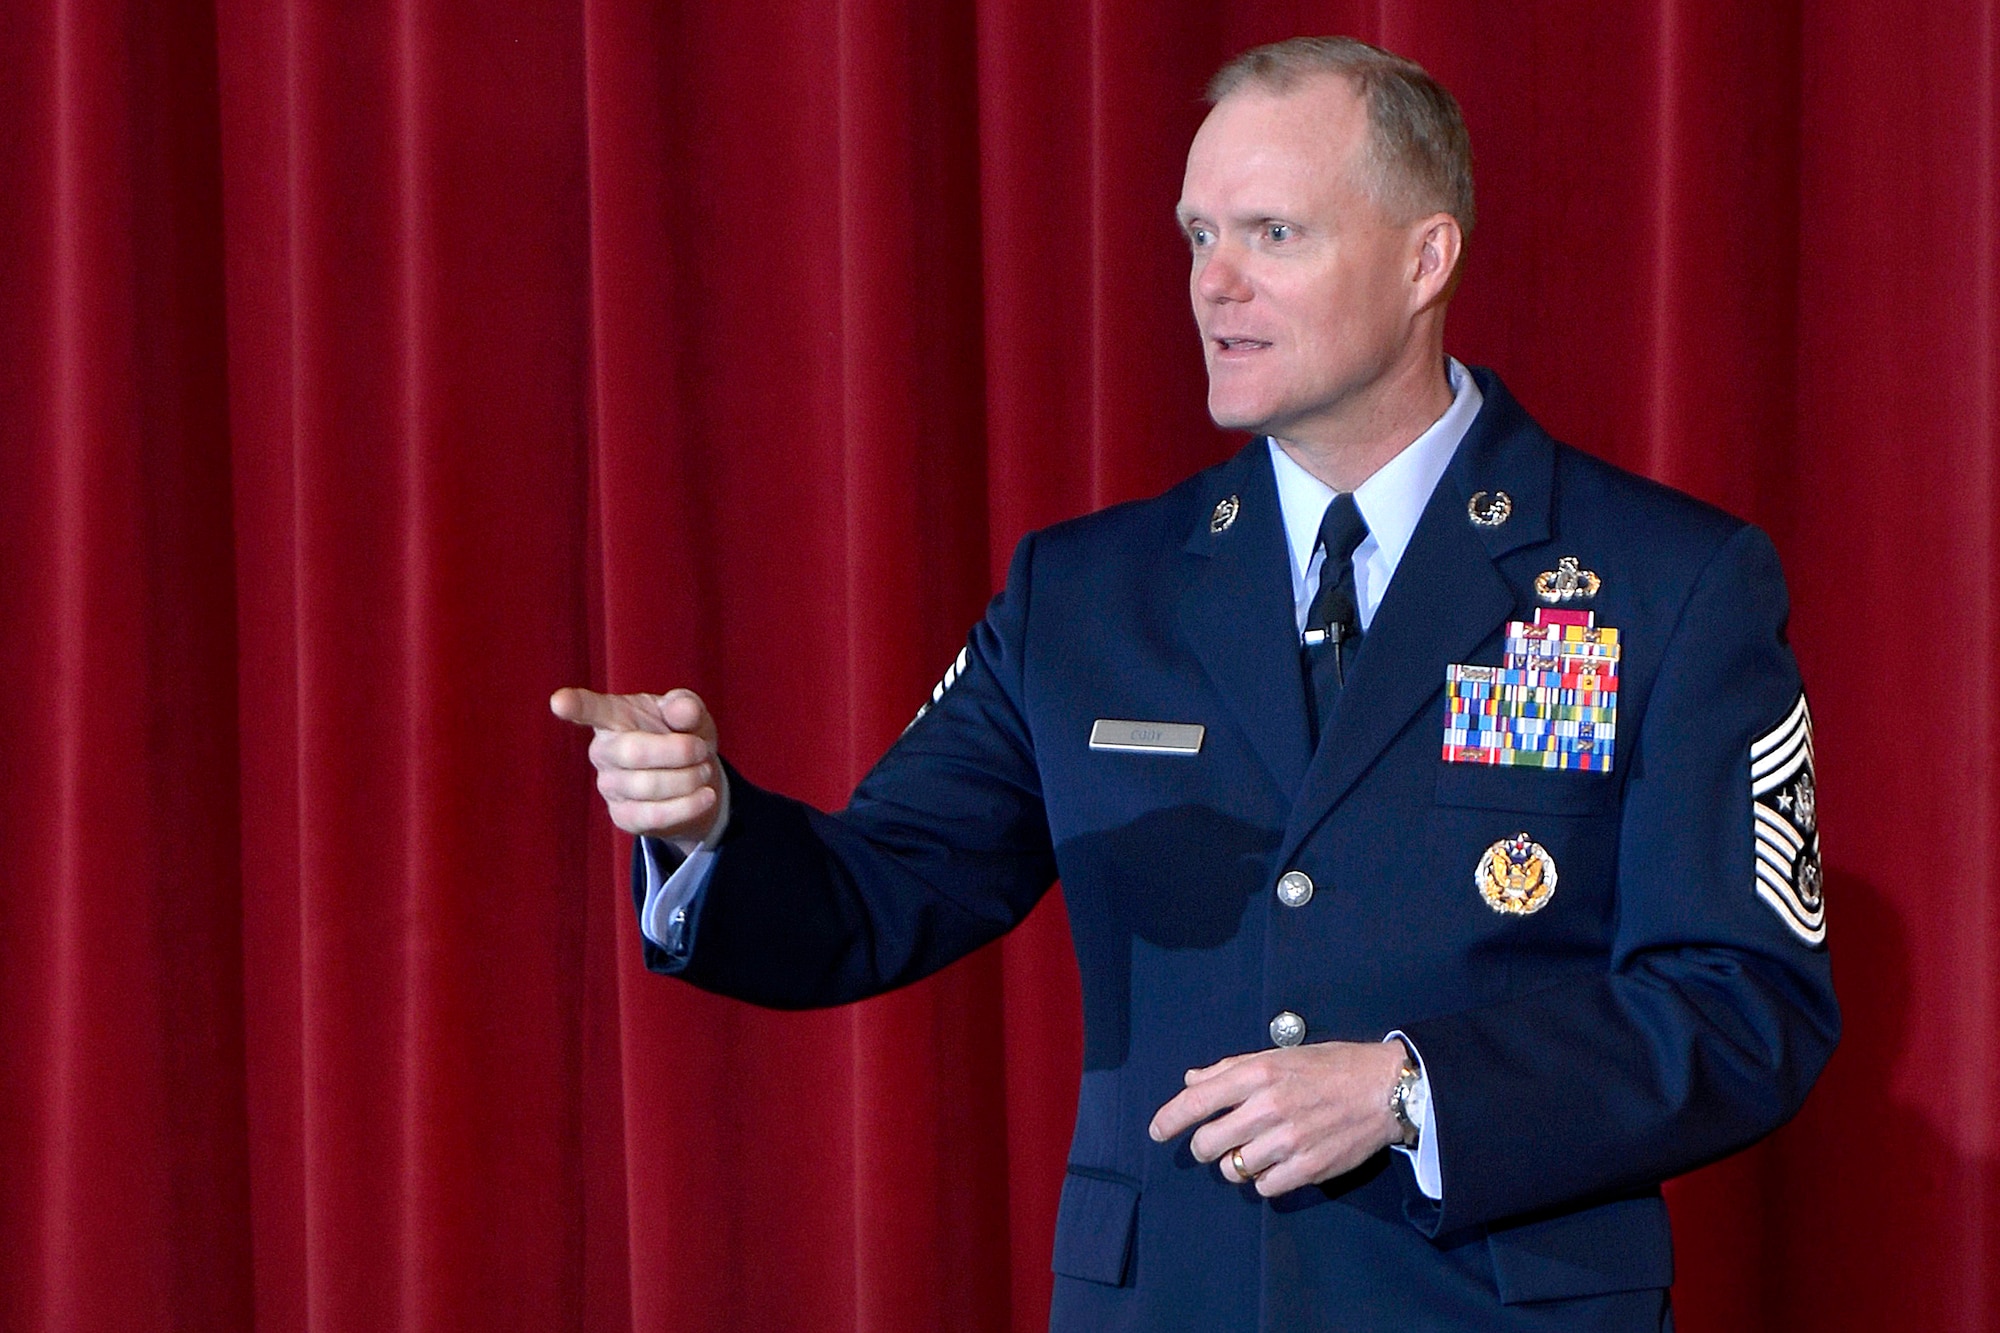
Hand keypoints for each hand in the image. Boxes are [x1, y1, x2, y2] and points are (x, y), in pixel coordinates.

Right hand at [550, 687, 723, 845]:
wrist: (695, 781)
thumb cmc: (684, 736)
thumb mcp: (691, 716)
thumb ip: (686, 707)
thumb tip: (683, 710)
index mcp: (615, 716)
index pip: (590, 709)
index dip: (574, 705)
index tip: (559, 701)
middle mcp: (604, 751)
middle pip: (633, 752)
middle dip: (678, 752)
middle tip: (702, 749)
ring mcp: (609, 786)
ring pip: (648, 786)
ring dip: (688, 779)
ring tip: (704, 771)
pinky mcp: (623, 817)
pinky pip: (654, 815)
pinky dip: (688, 805)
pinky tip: (705, 796)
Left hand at [1147, 1039, 1406, 1196]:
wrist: (1384, 1089)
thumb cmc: (1330, 1067)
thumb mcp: (1278, 1055)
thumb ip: (1232, 1068)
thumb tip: (1192, 1081)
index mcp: (1258, 1074)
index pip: (1197, 1101)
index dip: (1169, 1119)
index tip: (1157, 1131)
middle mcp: (1268, 1108)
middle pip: (1207, 1143)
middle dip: (1203, 1146)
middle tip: (1214, 1143)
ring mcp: (1288, 1141)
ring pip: (1233, 1169)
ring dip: (1235, 1163)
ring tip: (1254, 1149)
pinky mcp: (1308, 1168)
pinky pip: (1263, 1187)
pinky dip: (1262, 1179)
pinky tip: (1275, 1163)